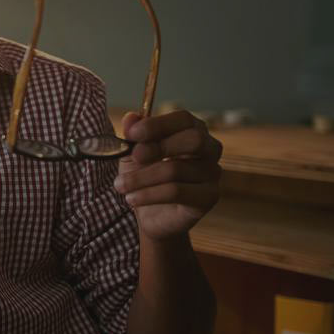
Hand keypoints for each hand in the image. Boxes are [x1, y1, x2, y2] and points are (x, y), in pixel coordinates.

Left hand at [113, 110, 222, 240]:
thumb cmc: (145, 177)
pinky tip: (132, 198)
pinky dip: (149, 194)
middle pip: (194, 139)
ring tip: (120, 185)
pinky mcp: (208, 197)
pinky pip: (177, 192)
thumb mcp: (133, 153)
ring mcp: (212, 174)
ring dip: (142, 177)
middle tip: (134, 156)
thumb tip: (131, 117)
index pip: (184, 119)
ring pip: (176, 169)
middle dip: (159, 146)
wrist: (149, 215)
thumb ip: (133, 134)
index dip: (158, 124)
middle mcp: (210, 149)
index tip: (132, 133)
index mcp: (193, 130)